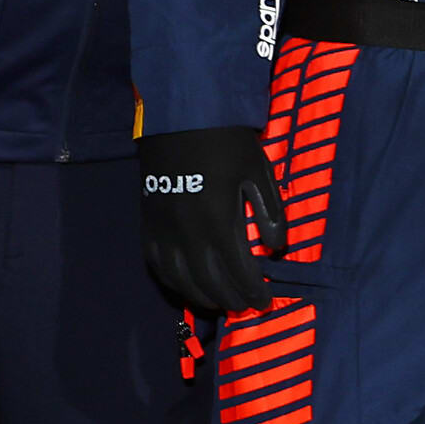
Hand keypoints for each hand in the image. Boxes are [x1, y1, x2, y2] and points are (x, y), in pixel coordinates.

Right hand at [141, 126, 286, 313]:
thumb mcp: (259, 171)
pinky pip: (156, 264)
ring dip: (202, 297)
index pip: (238, 270)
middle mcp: (187, 232)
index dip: (252, 291)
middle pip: (209, 282)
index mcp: (218, 220)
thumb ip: (271, 212)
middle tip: (245, 307)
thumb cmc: (227, 141)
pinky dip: (173, 282)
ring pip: (180, 279)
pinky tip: (187, 286)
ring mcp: (163, 229)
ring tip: (220, 304)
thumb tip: (277, 248)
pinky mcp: (147, 222)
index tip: (264, 302)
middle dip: (230, 299)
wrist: (181, 116)